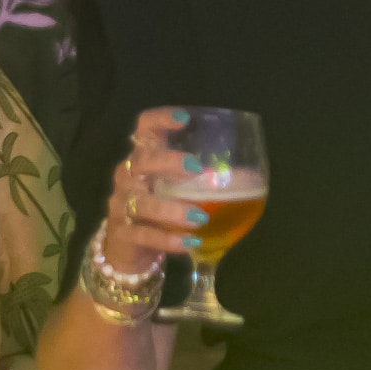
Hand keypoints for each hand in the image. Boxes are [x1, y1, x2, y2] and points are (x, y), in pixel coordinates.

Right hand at [101, 107, 204, 275]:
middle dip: (167, 161)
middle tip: (195, 168)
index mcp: (143, 158)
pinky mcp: (123, 234)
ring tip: (200, 217)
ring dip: (171, 208)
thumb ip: (201, 180)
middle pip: (142, 161)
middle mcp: (128, 176)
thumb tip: (249, 176)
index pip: (144, 129)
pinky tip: (191, 242)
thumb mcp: (176, 189)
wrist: (128, 250)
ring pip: (141, 202)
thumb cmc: (159, 209)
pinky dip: (169, 240)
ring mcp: (121, 205)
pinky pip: (144, 235)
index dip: (160, 120)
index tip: (184, 118)